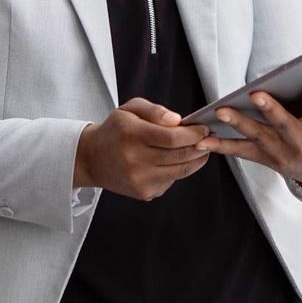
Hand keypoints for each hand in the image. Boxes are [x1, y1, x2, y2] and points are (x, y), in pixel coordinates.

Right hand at [74, 97, 210, 200]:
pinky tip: (177, 159)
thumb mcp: (130, 109)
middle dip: (200, 146)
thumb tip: (178, 120)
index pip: (172, 138)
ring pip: (181, 170)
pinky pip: (172, 180)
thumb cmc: (116, 130)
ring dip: (196, 159)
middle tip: (209, 137)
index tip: (204, 128)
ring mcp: (140, 180)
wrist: (92, 159)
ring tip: (201, 148)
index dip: (194, 133)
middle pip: (180, 155)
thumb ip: (155, 111)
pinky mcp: (144, 193)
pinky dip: (179, 169)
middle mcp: (135, 161)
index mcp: (132, 135)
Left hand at [195, 78, 301, 185]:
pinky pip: (238, 151)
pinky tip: (201, 137)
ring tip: (221, 109)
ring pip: (257, 137)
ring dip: (239, 123)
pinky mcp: (261, 157)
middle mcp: (299, 143)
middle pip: (284, 125)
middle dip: (271, 110)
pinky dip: (219, 145)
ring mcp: (278, 152)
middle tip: (257, 93)